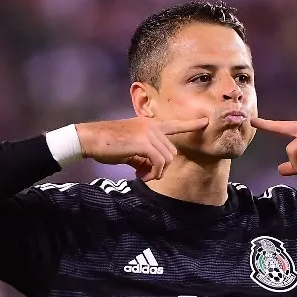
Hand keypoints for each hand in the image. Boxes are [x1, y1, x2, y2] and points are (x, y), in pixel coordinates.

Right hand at [76, 117, 208, 180]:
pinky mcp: (144, 143)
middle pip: (172, 152)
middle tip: (145, 174)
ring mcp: (149, 133)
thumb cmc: (106, 145)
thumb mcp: (129, 150)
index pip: (174, 125)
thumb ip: (143, 156)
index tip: (206, 121)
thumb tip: (150, 169)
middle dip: (162, 168)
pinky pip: (159, 162)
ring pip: (167, 159)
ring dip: (157, 172)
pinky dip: (153, 172)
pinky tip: (141, 175)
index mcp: (149, 125)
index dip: (191, 124)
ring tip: (141, 175)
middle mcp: (152, 126)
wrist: (90, 139)